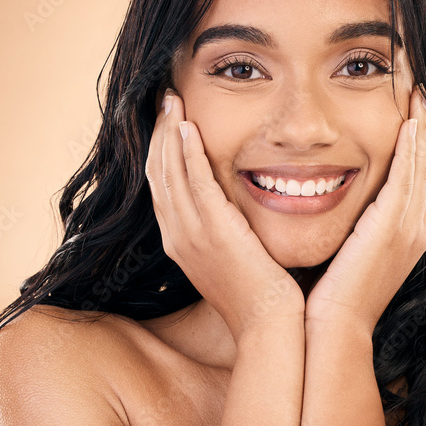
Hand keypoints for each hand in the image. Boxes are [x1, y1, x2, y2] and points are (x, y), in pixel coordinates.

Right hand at [145, 90, 304, 341]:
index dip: (161, 151)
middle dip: (159, 133)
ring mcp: (192, 235)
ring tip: (172, 101)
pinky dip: (188, 153)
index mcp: (180, 243)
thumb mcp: (233, 259)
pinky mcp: (214, 232)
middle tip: (166, 99)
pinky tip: (187, 127)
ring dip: (169, 133)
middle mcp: (177, 237)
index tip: (169, 122)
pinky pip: (194, 183)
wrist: (268, 325)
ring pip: (169, 173)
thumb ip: (227, 232)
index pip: (161, 187)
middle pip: (157, 174)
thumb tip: (236, 211)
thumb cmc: (260, 297)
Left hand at [304, 85, 425, 334]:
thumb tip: (345, 206)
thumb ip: (358, 227)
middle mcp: (418, 229)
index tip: (415, 112)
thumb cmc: (333, 297)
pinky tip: (409, 123)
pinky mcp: (392, 229)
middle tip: (421, 91)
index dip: (425, 143)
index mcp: (410, 235)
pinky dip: (412, 149)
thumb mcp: (353, 254)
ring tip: (418, 94)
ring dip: (424, 128)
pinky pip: (408, 179)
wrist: (333, 328)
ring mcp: (410, 229)